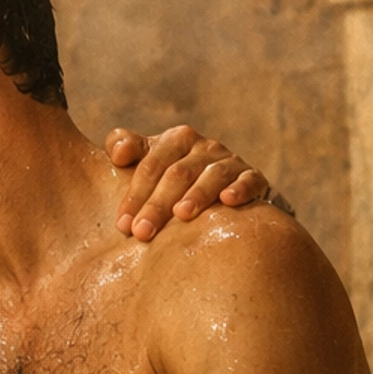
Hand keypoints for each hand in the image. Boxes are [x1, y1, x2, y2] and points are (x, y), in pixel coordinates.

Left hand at [106, 125, 269, 240]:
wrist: (229, 194)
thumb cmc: (177, 183)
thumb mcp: (152, 164)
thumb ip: (128, 149)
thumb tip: (118, 154)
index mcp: (175, 140)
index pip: (150, 164)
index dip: (134, 193)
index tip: (122, 225)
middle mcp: (204, 147)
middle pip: (177, 173)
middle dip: (157, 204)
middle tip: (142, 232)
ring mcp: (230, 162)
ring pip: (211, 175)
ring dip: (196, 195)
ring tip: (181, 215)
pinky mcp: (255, 178)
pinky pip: (249, 180)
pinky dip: (239, 189)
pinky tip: (227, 201)